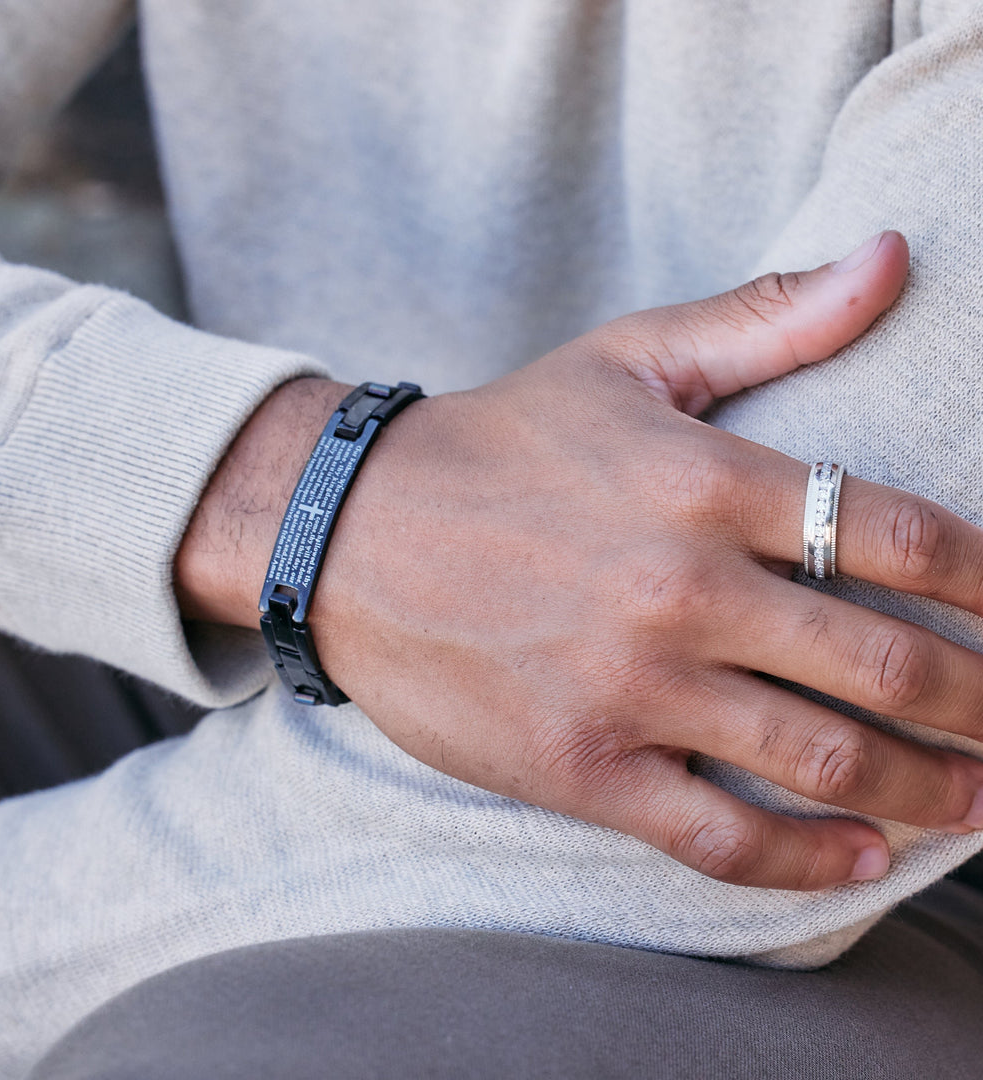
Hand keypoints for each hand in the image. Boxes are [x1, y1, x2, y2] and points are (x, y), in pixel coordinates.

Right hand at [178, 230, 982, 890]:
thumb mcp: (625, 359)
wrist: (347, 531)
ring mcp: (628, 688)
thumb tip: (894, 255)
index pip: (901, 536)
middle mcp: (679, 590)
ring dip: (927, 789)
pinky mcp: (578, 764)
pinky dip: (804, 858)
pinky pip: (718, 837)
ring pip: (820, 759)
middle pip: (885, 664)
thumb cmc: (497, 444)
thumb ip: (766, 315)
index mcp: (703, 482)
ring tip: (979, 799)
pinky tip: (864, 855)